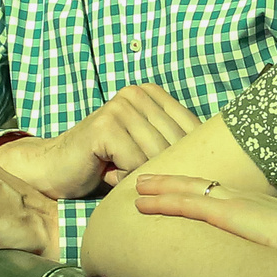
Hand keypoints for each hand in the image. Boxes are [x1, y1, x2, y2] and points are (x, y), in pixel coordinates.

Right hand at [4, 86, 202, 195]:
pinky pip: (136, 164)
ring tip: (120, 175)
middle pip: (176, 143)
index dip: (191, 157)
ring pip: (158, 155)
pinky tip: (106, 173)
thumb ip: (171, 144)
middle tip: (148, 183)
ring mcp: (120, 106)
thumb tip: (224, 159)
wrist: (52, 170)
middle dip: (166, 170)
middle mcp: (137, 93)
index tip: (188, 176)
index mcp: (151, 94)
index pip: (192, 127)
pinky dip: (125, 179)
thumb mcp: (143, 150)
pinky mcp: (106, 125)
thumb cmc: (102, 165)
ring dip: (143, 177)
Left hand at [134, 174, 276, 261]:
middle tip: (144, 179)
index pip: (223, 194)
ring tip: (135, 185)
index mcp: (264, 207)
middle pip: (202, 185)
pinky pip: (189, 205)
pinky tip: (143, 203)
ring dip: (161, 187)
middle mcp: (248, 200)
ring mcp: (239, 205)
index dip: (199, 191)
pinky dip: (164, 202)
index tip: (180, 190)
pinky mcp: (232, 215)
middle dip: (172, 182)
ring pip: (190, 190)